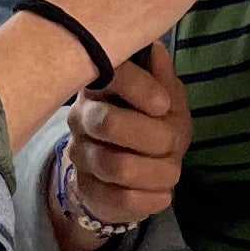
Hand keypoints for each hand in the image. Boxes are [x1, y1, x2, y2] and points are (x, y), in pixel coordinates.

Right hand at [57, 39, 188, 241]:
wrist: (135, 174)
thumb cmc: (153, 125)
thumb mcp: (167, 99)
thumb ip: (162, 78)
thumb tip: (156, 50)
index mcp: (99, 85)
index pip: (110, 73)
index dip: (140, 88)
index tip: (162, 105)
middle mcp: (81, 117)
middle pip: (109, 124)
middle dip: (155, 137)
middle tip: (170, 143)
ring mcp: (80, 155)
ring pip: (119, 167)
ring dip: (160, 172)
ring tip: (170, 169)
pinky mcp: (88, 190)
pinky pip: (122, 200)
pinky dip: (153, 197)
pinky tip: (160, 191)